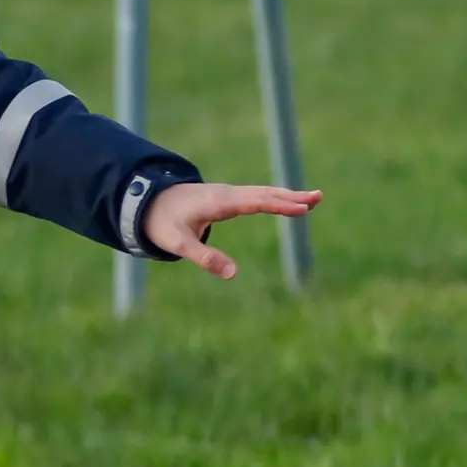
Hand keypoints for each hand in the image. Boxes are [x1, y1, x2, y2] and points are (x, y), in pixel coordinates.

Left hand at [143, 180, 318, 279]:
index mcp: (218, 202)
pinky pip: (257, 196)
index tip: (301, 207)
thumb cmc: (162, 223)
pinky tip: (289, 202)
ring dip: (288, 196)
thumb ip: (204, 258)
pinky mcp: (228, 198)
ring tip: (314, 199)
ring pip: (263, 193)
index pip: (254, 202)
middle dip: (291, 196)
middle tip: (318, 197)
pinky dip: (276, 198)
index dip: (278, 204)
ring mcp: (228, 194)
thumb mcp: (178, 244)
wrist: (147, 202)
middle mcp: (227, 194)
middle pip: (264, 194)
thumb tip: (233, 273)